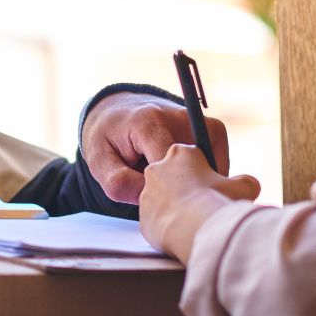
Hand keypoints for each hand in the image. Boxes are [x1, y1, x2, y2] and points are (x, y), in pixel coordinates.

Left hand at [81, 92, 230, 203]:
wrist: (120, 110)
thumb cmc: (108, 138)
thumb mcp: (98, 161)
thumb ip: (118, 182)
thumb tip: (148, 198)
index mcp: (149, 123)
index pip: (170, 169)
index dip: (164, 194)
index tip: (156, 205)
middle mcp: (181, 117)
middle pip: (195, 170)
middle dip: (184, 191)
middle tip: (166, 200)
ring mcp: (201, 122)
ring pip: (211, 168)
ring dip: (196, 184)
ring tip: (171, 184)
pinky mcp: (213, 129)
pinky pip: (217, 163)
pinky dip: (204, 176)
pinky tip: (183, 177)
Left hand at [139, 144, 259, 262]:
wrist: (190, 232)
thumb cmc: (215, 203)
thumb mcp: (244, 188)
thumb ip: (245, 183)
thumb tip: (246, 185)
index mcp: (181, 152)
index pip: (195, 158)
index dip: (209, 174)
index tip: (217, 188)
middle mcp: (158, 168)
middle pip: (177, 176)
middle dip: (191, 187)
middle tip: (207, 204)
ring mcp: (147, 193)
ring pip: (166, 198)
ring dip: (179, 206)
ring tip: (197, 221)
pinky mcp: (142, 217)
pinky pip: (159, 219)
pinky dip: (171, 225)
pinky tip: (185, 234)